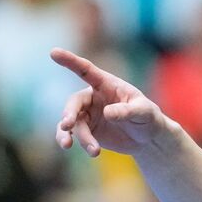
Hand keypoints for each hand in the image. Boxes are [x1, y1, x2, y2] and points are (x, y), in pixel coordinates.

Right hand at [51, 48, 169, 156]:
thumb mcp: (144, 112)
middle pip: (74, 103)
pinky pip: (72, 134)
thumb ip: (127, 111)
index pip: (86, 70)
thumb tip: (107, 113)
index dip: (70, 61)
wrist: (148, 138)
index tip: (53, 52)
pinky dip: (71, 141)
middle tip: (67, 125)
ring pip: (72, 123)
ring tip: (87, 149)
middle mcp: (93, 97)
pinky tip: (81, 150)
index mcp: (107, 85)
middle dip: (68, 113)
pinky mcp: (86, 130)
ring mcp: (87, 114)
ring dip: (76, 136)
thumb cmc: (148, 118)